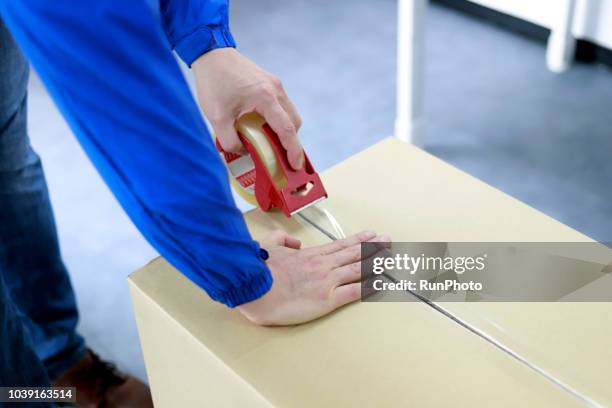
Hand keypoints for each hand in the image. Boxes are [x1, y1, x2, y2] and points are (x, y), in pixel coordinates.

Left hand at [192, 48, 303, 168]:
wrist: (211, 53)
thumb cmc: (213, 82)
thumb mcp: (216, 117)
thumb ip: (229, 140)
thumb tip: (243, 153)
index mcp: (265, 97)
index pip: (286, 129)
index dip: (293, 150)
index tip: (296, 166)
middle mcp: (275, 90)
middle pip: (294, 122)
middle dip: (290, 142)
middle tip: (283, 159)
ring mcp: (274, 84)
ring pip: (289, 114)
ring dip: (284, 131)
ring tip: (271, 145)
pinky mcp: (269, 82)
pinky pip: (281, 105)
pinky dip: (278, 119)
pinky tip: (263, 128)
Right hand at [238, 230, 389, 325]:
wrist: (254, 286)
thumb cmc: (259, 269)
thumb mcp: (269, 245)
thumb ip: (283, 240)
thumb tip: (294, 242)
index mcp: (310, 255)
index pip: (341, 245)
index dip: (359, 239)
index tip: (372, 234)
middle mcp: (323, 265)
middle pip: (355, 254)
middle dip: (374, 247)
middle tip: (389, 241)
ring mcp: (327, 281)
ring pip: (359, 269)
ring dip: (377, 262)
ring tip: (391, 257)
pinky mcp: (327, 299)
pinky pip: (355, 292)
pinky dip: (370, 286)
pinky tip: (382, 283)